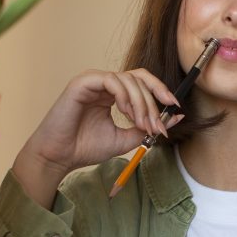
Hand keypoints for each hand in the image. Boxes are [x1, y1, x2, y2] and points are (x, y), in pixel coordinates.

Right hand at [12, 68, 181, 206]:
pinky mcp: (82, 82)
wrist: (60, 157)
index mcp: (113, 93)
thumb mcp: (126, 138)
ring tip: (140, 124)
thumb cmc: (86, 148)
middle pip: (139, 78)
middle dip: (153, 102)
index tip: (175, 107)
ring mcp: (93, 80)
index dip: (160, 91)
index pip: (141, 82)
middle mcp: (103, 83)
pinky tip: (125, 112)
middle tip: (156, 125)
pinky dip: (124, 95)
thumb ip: (147, 127)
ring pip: (128, 79)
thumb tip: (176, 118)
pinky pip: (111, 80)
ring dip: (141, 103)